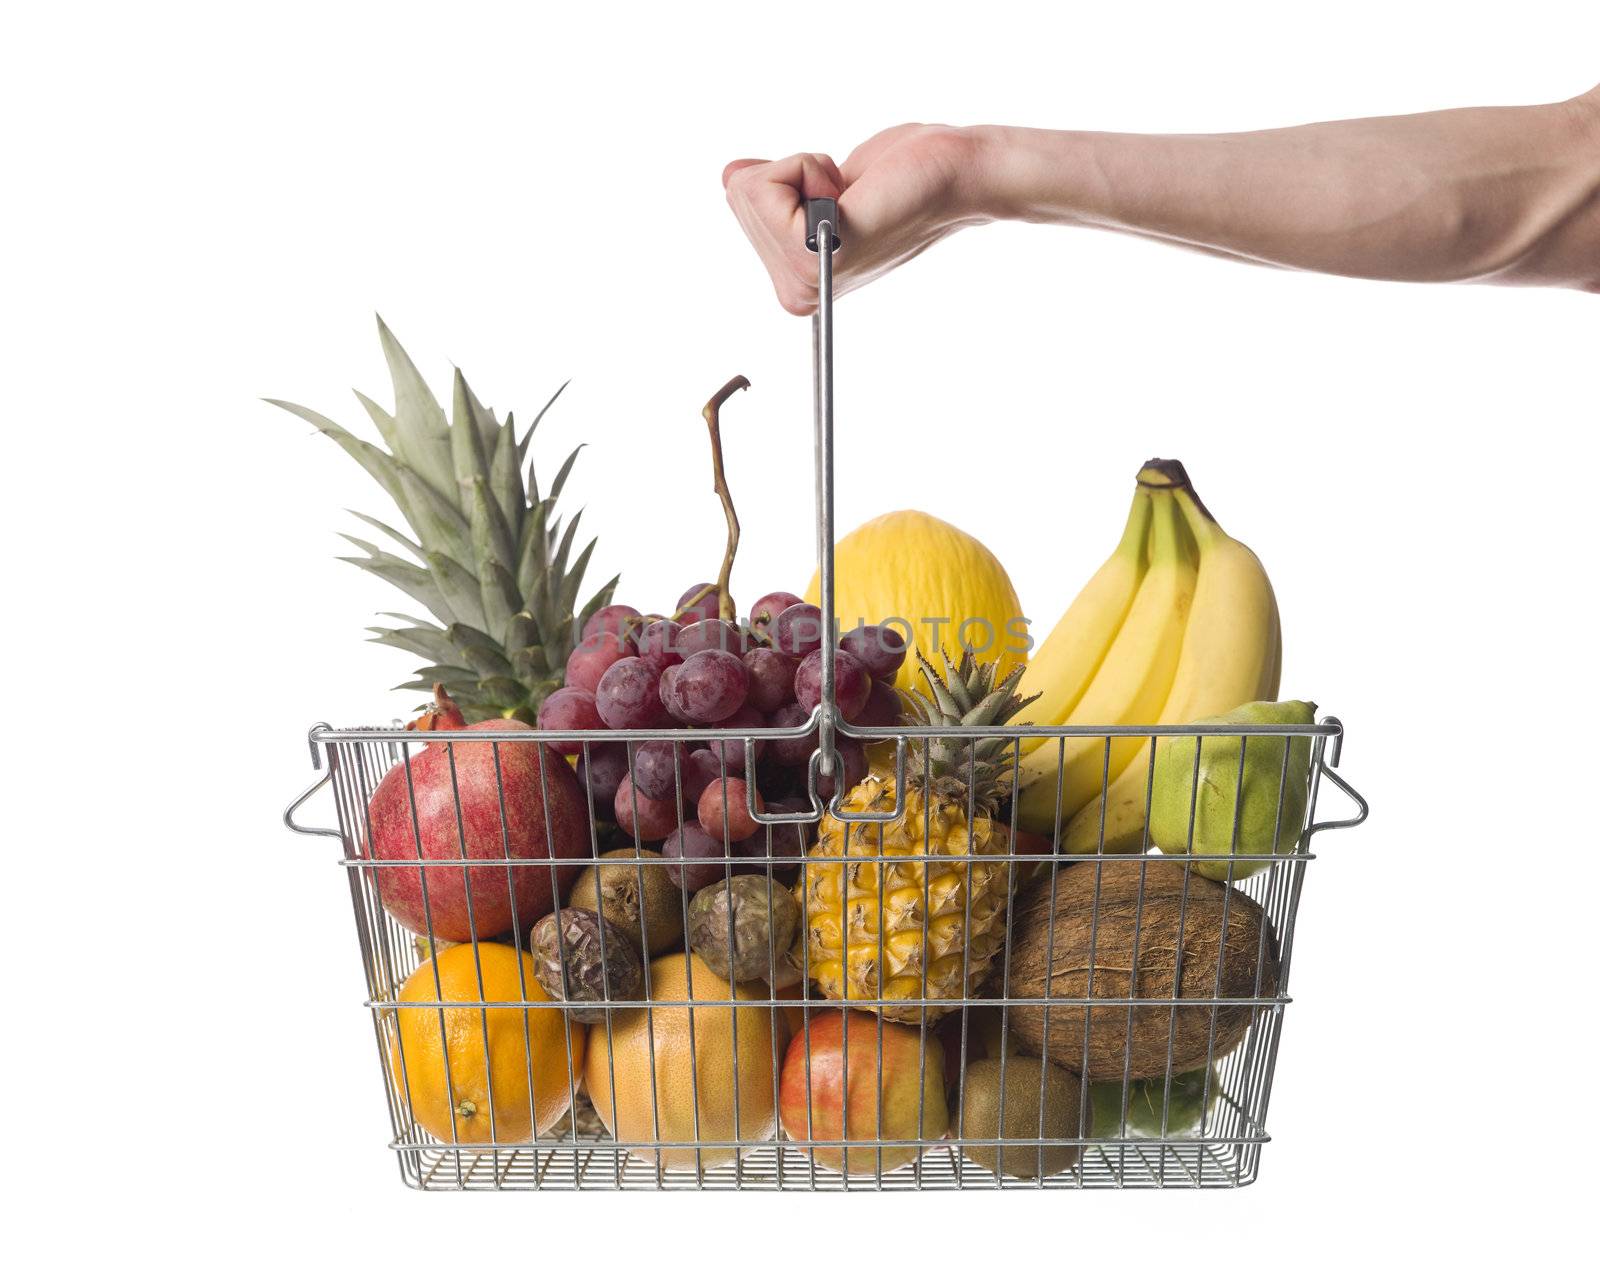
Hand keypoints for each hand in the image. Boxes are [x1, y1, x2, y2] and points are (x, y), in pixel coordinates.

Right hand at [722, 124, 988, 314]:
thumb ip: (768, 188)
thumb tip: (733, 175)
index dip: (788, 180)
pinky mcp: (820, 250)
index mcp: (793, 284)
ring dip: (806, 171)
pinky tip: (852, 193)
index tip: (838, 199)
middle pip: (740, 197)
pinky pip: (769, 183)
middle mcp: (795, 292)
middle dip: (793, 176)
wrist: (952, 177)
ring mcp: (807, 277)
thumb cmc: (897, 177)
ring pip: (750, 188)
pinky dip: (809, 166)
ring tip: (851, 196)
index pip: (739, 204)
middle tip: (847, 195)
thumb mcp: (817, 182)